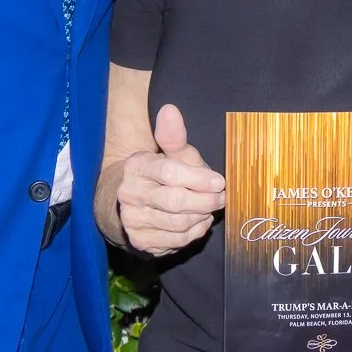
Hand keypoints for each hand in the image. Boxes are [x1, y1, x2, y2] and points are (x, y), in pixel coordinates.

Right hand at [115, 103, 224, 256]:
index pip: (169, 172)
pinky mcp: (140, 241)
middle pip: (175, 202)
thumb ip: (174, 136)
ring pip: (179, 224)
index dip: (199, 179)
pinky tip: (198, 221)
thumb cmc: (162, 176)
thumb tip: (170, 110)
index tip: (219, 182)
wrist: (136, 205)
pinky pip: (177, 241)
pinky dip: (195, 231)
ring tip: (208, 208)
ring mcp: (133, 220)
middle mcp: (130, 193)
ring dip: (202, 217)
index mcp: (137, 166)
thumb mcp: (171, 154)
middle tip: (221, 198)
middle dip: (205, 201)